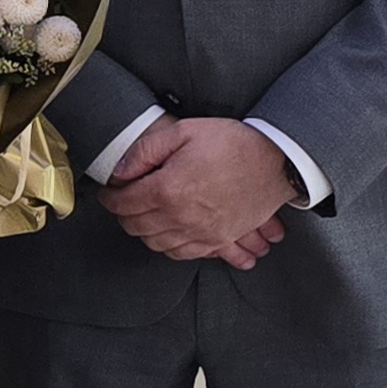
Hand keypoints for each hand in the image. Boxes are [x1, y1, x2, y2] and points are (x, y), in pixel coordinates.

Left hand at [101, 116, 292, 266]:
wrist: (277, 161)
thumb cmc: (233, 144)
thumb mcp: (183, 132)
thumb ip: (145, 152)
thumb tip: (120, 172)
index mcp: (168, 190)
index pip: (123, 203)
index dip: (110, 197)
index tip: (109, 192)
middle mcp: (181, 217)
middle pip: (136, 227)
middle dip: (123, 214)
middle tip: (123, 202)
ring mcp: (201, 233)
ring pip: (156, 244)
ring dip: (143, 231)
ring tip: (143, 216)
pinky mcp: (219, 240)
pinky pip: (183, 254)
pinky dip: (169, 247)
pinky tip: (168, 234)